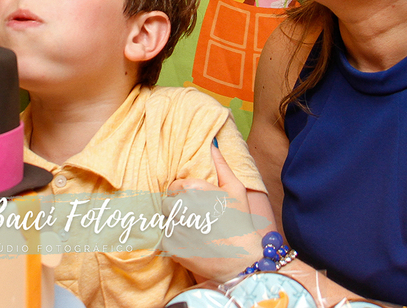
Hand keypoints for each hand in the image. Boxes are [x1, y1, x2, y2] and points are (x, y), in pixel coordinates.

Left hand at [164, 145, 262, 282]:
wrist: (242, 262)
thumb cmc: (240, 223)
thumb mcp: (235, 189)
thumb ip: (221, 165)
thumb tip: (211, 143)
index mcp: (193, 189)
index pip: (174, 187)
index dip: (185, 196)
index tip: (198, 206)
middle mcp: (180, 206)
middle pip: (168, 203)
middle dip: (179, 210)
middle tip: (198, 221)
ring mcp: (174, 227)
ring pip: (166, 221)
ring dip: (176, 226)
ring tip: (196, 233)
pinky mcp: (171, 247)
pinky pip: (165, 238)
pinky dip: (176, 242)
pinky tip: (193, 244)